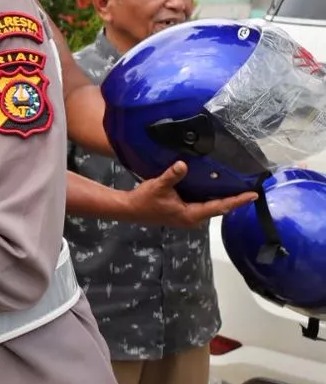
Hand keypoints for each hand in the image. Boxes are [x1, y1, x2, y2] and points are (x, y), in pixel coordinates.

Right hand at [123, 161, 257, 227]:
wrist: (129, 209)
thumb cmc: (144, 200)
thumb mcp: (158, 186)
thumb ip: (172, 175)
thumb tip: (183, 164)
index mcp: (190, 215)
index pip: (220, 207)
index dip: (237, 200)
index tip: (253, 195)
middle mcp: (193, 219)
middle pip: (219, 209)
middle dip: (234, 200)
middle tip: (250, 190)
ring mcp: (188, 217)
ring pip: (212, 208)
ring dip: (224, 199)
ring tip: (238, 188)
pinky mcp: (183, 213)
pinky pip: (204, 206)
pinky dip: (213, 199)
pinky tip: (216, 189)